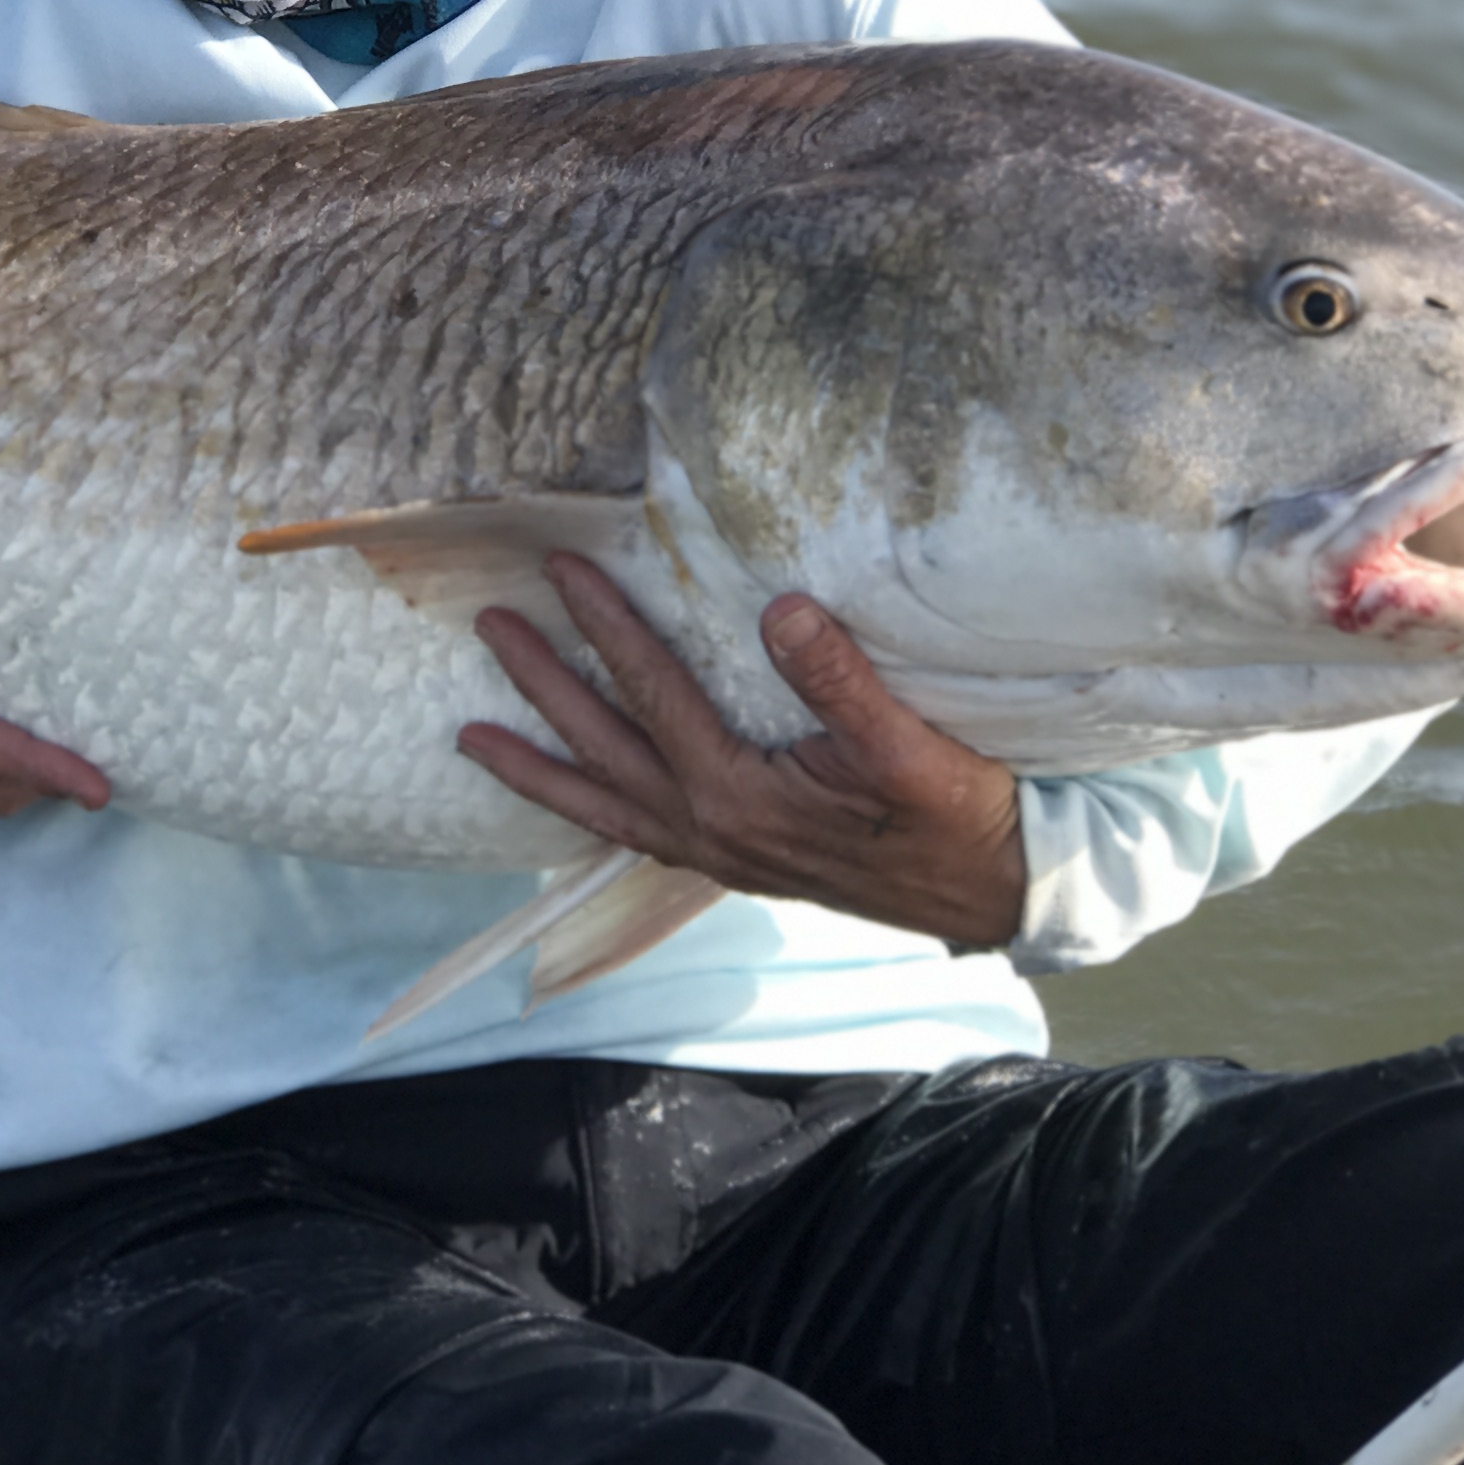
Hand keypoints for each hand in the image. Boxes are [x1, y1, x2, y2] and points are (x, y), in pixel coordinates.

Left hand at [457, 557, 1026, 951]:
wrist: (990, 893)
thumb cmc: (954, 816)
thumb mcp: (909, 745)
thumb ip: (839, 680)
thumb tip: (778, 609)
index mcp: (740, 795)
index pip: (654, 693)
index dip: (606, 626)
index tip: (564, 571)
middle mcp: (711, 830)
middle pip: (603, 748)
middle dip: (541, 685)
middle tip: (490, 624)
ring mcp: (717, 854)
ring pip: (603, 807)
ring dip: (539, 767)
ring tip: (472, 739)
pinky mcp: (735, 862)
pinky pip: (635, 833)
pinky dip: (589, 811)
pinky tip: (573, 794)